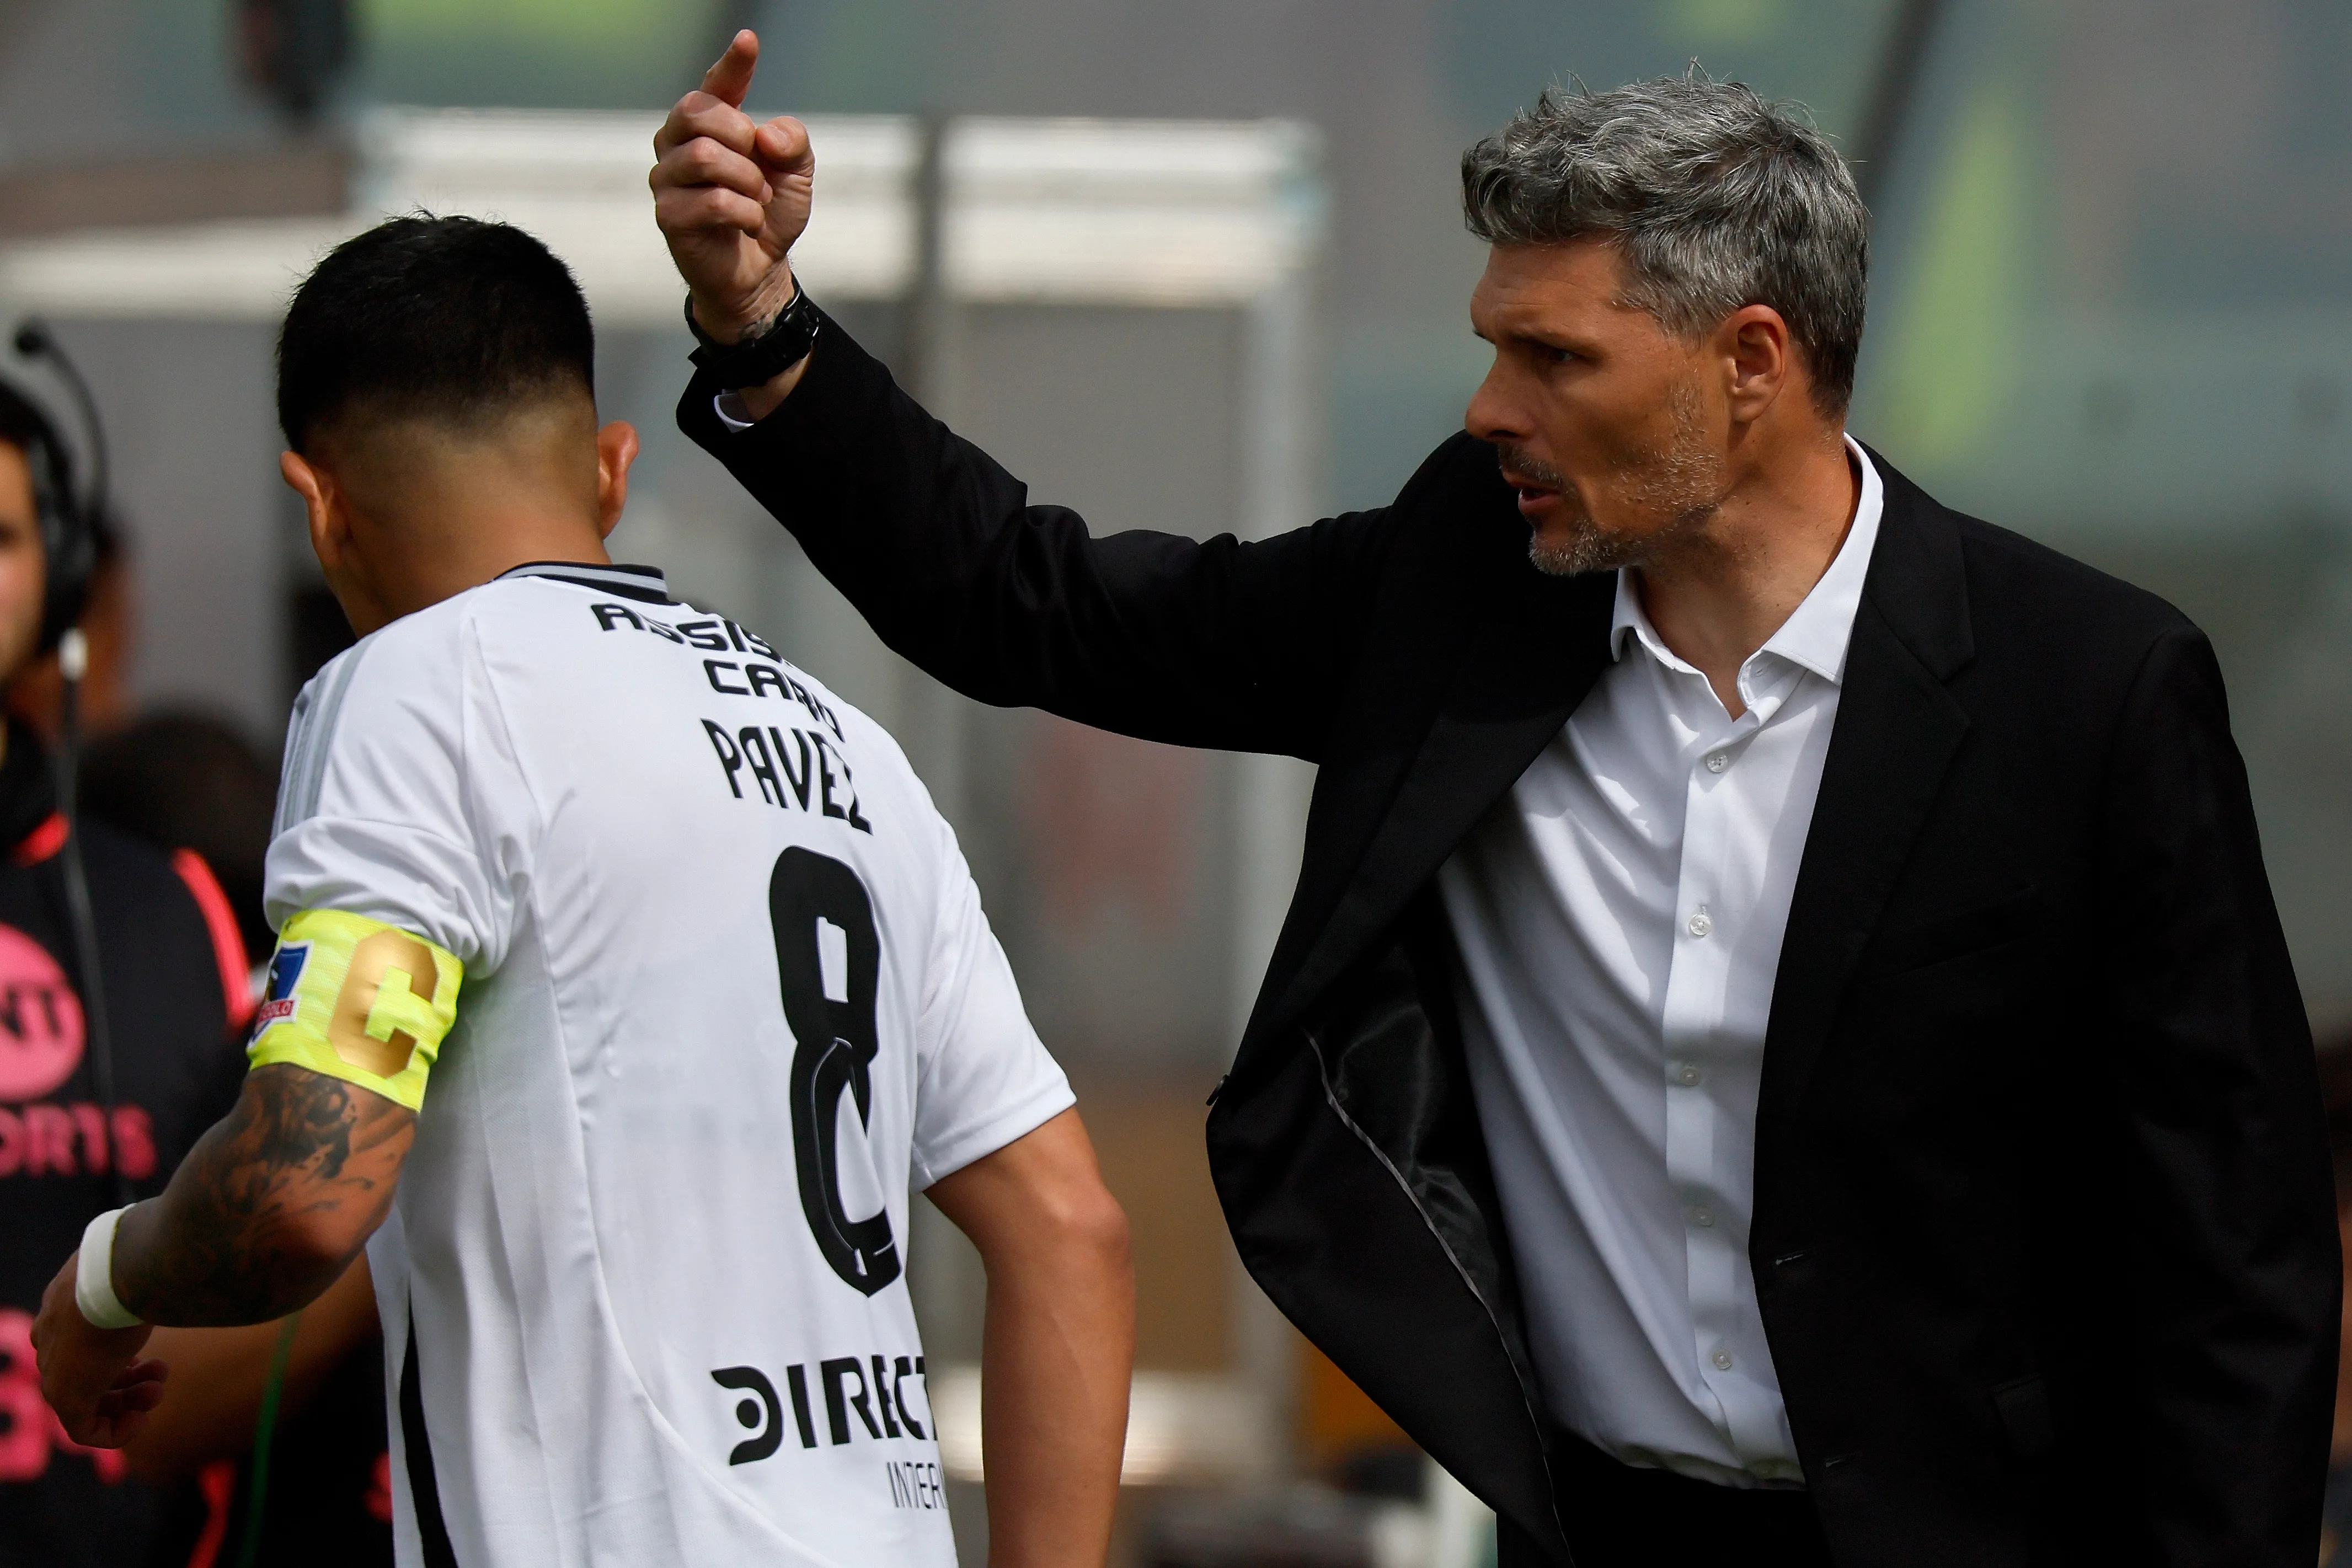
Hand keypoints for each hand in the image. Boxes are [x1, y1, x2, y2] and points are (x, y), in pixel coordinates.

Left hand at [32, 1251, 164, 1447]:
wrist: (117, 1276)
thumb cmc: (137, 1264)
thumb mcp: (139, 1269)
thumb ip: (148, 1275)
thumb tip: (191, 1259)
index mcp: (63, 1307)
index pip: (83, 1343)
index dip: (122, 1355)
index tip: (150, 1352)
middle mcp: (52, 1340)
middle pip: (88, 1374)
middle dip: (130, 1380)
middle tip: (161, 1374)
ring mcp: (56, 1370)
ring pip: (88, 1402)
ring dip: (130, 1403)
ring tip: (157, 1390)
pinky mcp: (66, 1397)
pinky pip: (85, 1431)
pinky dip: (116, 1433)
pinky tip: (141, 1421)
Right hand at [652, 30, 812, 344]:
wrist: (759, 272)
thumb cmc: (768, 214)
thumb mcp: (796, 174)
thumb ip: (793, 142)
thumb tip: (769, 133)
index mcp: (709, 125)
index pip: (715, 84)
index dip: (732, 63)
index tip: (749, 40)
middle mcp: (678, 144)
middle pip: (698, 112)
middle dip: (742, 138)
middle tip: (759, 170)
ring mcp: (667, 179)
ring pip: (706, 156)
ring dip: (747, 182)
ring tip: (757, 201)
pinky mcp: (668, 216)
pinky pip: (713, 200)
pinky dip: (745, 213)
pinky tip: (748, 223)